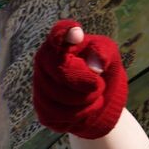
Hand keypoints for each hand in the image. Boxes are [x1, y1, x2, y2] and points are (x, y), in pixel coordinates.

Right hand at [31, 19, 127, 139]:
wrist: (100, 101)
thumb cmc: (102, 69)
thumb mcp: (109, 55)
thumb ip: (104, 52)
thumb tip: (96, 66)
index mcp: (61, 41)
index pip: (59, 33)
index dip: (65, 33)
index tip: (77, 33)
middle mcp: (44, 60)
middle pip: (62, 70)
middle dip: (87, 81)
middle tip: (99, 84)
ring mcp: (40, 86)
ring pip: (63, 96)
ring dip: (88, 99)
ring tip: (94, 96)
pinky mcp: (43, 110)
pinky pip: (61, 115)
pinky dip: (81, 115)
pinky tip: (85, 109)